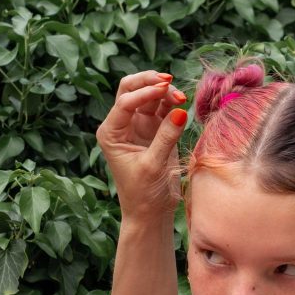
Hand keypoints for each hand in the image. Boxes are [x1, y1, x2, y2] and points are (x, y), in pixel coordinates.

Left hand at [95, 70, 188, 219]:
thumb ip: (166, 137)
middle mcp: (122, 125)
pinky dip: (172, 102)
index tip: (165, 90)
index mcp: (111, 133)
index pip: (124, 102)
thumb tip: (181, 110)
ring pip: (149, 95)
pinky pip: (163, 107)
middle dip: (149, 82)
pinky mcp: (156, 130)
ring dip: (165, 92)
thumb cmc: (144, 194)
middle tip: (169, 82)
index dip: (144, 93)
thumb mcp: (154, 165)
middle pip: (131, 88)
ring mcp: (139, 125)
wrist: (150, 213)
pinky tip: (182, 104)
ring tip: (182, 98)